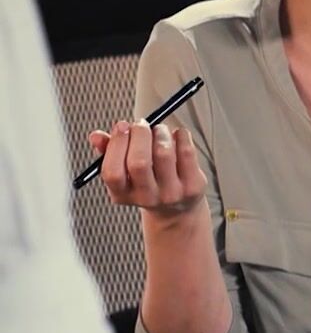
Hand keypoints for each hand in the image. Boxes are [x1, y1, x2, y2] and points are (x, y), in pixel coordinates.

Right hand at [88, 120, 206, 220]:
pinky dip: (181, 136)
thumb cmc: (146, 181)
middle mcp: (147, 197)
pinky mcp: (193, 186)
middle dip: (139, 134)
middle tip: (140, 123)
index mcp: (122, 194)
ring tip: (159, 129)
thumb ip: (108, 152)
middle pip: (139, 162)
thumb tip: (96, 136)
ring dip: (160, 132)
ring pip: (164, 154)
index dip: (116, 145)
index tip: (121, 126)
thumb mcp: (124, 172)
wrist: (177, 208)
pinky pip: (186, 153)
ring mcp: (172, 193)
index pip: (112, 172)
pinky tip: (177, 134)